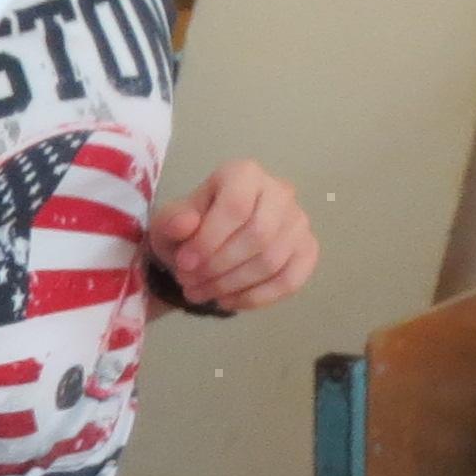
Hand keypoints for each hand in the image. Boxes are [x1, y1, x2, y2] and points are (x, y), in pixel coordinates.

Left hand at [146, 159, 317, 314]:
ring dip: (232, 285)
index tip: (184, 264)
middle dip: (220, 266)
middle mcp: (280, 191)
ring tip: (200, 293)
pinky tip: (228, 301)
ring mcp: (298, 222)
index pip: (236, 205)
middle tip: (190, 282)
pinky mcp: (307, 251)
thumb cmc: (188, 228)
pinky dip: (256, 297)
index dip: (209, 239)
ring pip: (272, 260)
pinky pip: (290, 280)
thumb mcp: (168, 223)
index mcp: (244, 174)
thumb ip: (173, 221)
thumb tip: (185, 223)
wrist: (205, 245)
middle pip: (259, 235)